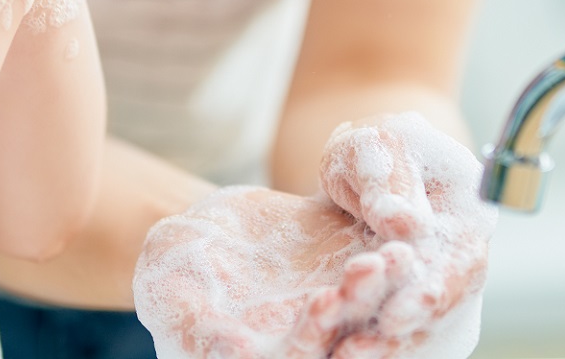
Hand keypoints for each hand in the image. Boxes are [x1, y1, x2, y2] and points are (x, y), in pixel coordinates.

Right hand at [134, 187, 420, 358]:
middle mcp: (312, 338)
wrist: (197, 236)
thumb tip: (239, 356)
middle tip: (373, 268)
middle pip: (345, 331)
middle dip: (360, 303)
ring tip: (394, 250)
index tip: (323, 303)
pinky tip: (394, 220)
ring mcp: (334, 301)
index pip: (301, 358)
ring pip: (367, 296)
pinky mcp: (344, 263)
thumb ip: (204, 332)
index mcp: (272, 357)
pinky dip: (383, 242)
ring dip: (383, 278)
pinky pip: (370, 255)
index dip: (312, 337)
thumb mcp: (174, 302)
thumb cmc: (169, 278)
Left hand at [316, 114, 495, 357]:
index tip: (393, 315)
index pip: (463, 260)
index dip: (432, 293)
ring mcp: (446, 279)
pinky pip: (411, 332)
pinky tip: (343, 352)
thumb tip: (406, 225)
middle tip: (360, 349)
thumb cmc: (372, 150)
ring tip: (346, 355)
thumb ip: (388, 182)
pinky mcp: (418, 301)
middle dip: (409, 332)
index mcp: (470, 206)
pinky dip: (384, 346)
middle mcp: (466, 249)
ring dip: (394, 347)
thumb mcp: (373, 148)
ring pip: (433, 327)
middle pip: (450, 304)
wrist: (363, 170)